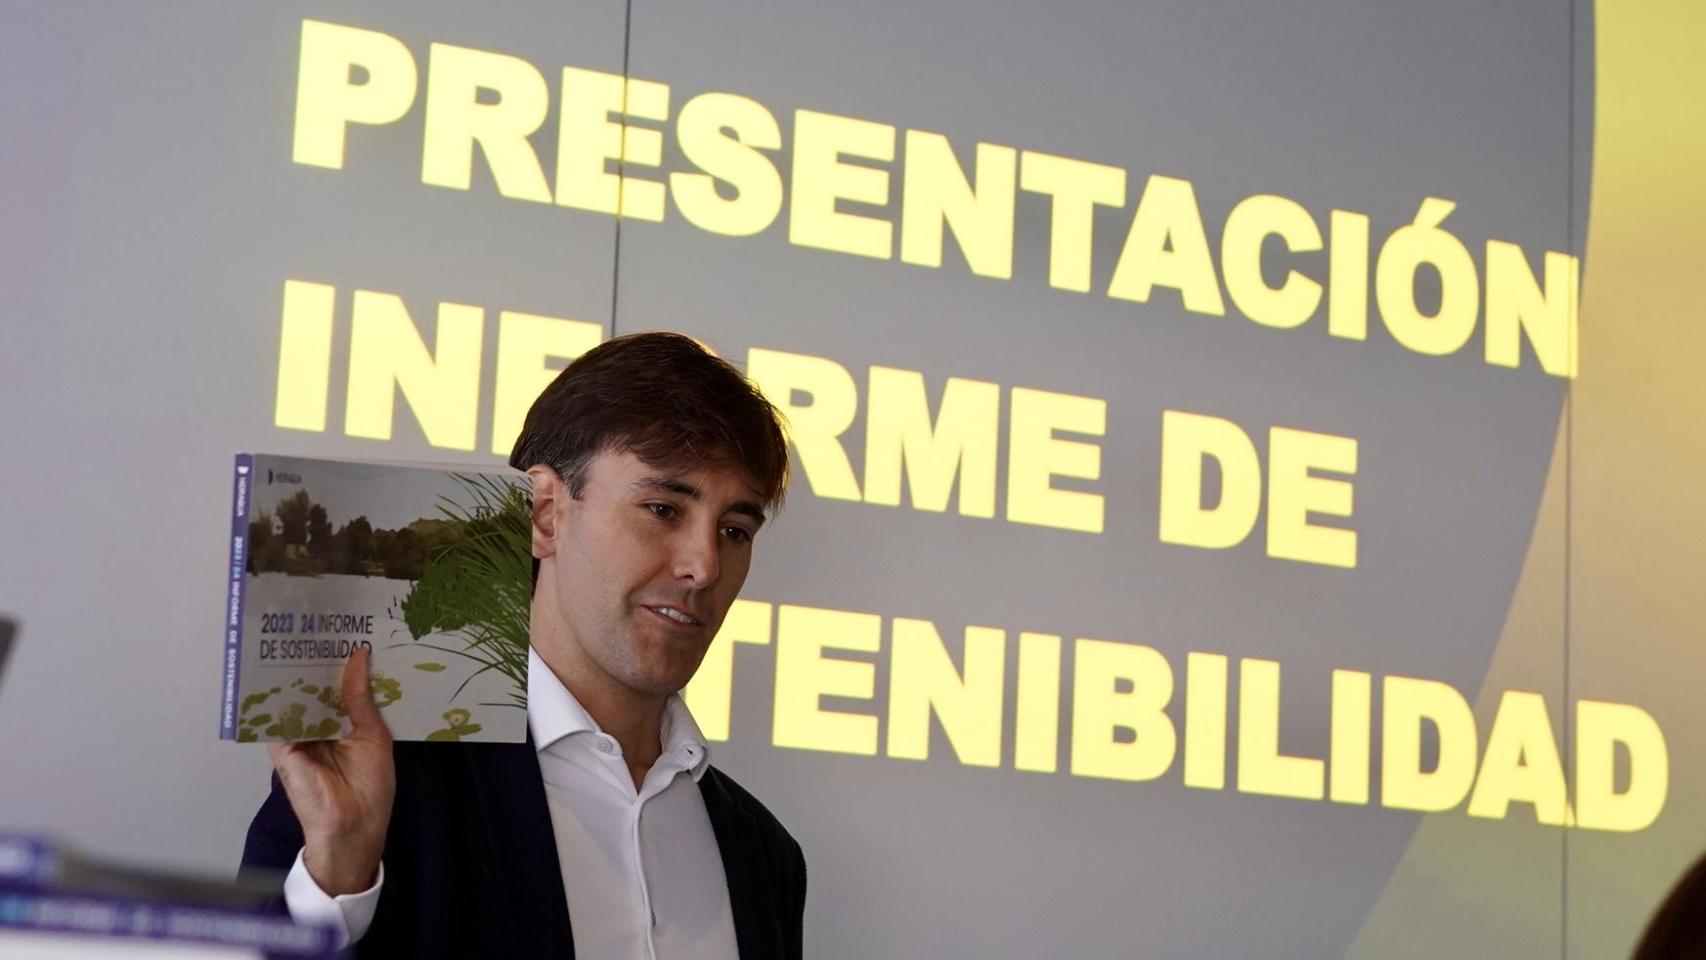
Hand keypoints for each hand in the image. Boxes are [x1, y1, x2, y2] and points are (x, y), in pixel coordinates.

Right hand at [266, 646, 394, 896]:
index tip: (343, 630)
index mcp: (342, 723)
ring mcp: (296, 735)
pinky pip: (275, 715)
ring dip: (295, 670)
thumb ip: (360, 698)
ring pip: (293, 696)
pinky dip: (278, 693)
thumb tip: (360, 656)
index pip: (335, 685)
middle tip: (317, 621)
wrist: (353, 827)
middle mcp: (316, 726)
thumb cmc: (370, 788)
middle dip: (315, 659)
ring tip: (299, 632)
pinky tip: (282, 665)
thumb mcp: (373, 735)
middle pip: (311, 687)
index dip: (338, 661)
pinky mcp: (281, 746)